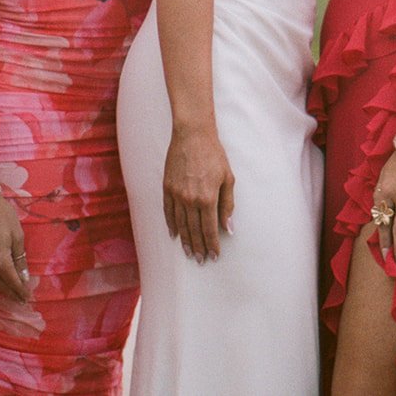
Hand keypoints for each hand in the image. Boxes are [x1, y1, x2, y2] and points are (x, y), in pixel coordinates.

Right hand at [0, 195, 28, 303]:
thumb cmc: (2, 215)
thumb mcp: (17, 235)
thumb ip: (19, 258)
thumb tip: (24, 276)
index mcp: (0, 260)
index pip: (12, 282)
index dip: (20, 291)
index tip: (28, 298)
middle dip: (11, 293)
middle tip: (20, 299)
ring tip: (9, 293)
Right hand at [163, 126, 233, 262]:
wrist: (192, 136)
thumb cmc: (214, 155)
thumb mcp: (228, 178)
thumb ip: (227, 204)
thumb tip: (228, 227)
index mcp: (207, 198)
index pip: (209, 229)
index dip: (212, 244)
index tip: (214, 255)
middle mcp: (190, 199)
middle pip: (194, 230)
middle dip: (199, 247)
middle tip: (201, 260)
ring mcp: (176, 194)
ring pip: (180, 224)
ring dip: (185, 241)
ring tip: (190, 253)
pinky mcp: (167, 188)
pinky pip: (168, 212)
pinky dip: (171, 225)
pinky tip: (174, 235)